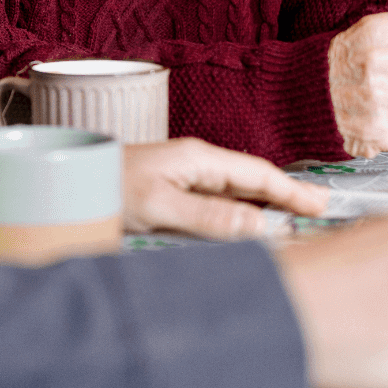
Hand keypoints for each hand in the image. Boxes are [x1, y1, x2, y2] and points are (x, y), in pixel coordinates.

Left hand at [121, 137, 328, 238]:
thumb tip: (260, 229)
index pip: (256, 174)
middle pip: (250, 181)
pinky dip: (239, 213)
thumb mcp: (160, 206)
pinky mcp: (171, 192)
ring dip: (264, 205)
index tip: (321, 205)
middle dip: (284, 195)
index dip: (290, 190)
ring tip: (293, 220)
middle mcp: (194, 164)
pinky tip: (247, 226)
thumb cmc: (106, 187)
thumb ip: (209, 217)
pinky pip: (216, 202)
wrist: (66, 181)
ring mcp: (182, 177)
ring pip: (235, 192)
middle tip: (318, 212)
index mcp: (197, 159)